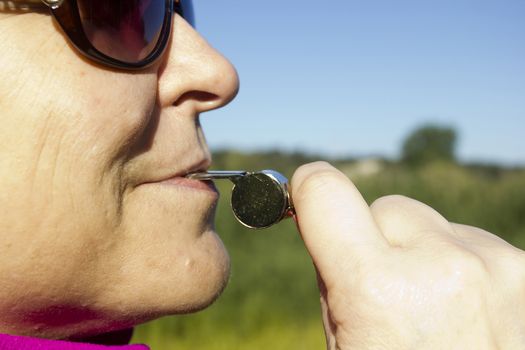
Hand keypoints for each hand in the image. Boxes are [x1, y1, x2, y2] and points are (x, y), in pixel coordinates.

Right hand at [291, 162, 524, 349]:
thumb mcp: (342, 339)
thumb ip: (333, 272)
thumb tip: (326, 219)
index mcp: (375, 289)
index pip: (324, 190)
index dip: (310, 188)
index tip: (307, 194)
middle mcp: (438, 264)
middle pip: (387, 208)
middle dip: (377, 237)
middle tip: (385, 283)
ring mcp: (492, 264)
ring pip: (432, 223)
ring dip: (424, 250)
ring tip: (434, 305)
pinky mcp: (524, 269)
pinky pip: (470, 242)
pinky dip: (460, 264)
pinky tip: (467, 309)